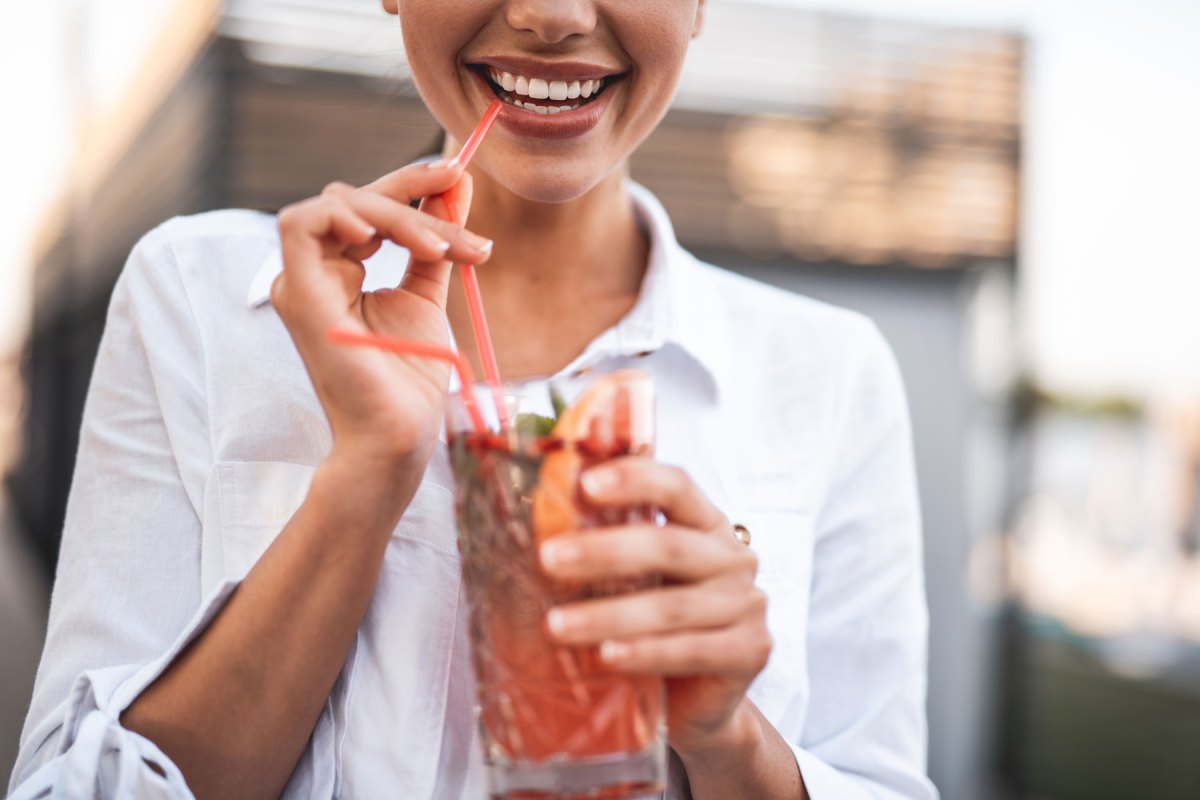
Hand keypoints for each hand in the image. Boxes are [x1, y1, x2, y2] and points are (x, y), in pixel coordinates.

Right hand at [271, 162, 493, 472]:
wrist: (398, 434)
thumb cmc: (409, 377)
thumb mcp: (427, 295)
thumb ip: (434, 242)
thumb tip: (457, 186)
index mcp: (337, 271)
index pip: (367, 206)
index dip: (411, 184)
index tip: (459, 176)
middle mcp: (313, 272)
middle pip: (354, 197)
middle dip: (415, 195)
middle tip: (463, 211)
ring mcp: (301, 282)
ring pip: (340, 204)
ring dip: (400, 214)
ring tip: (443, 249)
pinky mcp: (300, 294)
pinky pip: (300, 223)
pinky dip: (346, 214)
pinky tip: (391, 235)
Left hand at [538, 457, 771, 756]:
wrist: (698, 697)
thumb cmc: (656, 625)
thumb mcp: (637, 577)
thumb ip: (608, 546)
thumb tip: (537, 519)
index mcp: (706, 525)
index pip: (676, 486)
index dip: (634, 479)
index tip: (584, 484)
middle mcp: (733, 558)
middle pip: (668, 545)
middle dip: (604, 551)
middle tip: (548, 558)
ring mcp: (747, 605)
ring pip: (671, 606)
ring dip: (609, 614)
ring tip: (557, 625)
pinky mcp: (751, 651)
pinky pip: (690, 650)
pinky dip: (644, 653)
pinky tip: (607, 655)